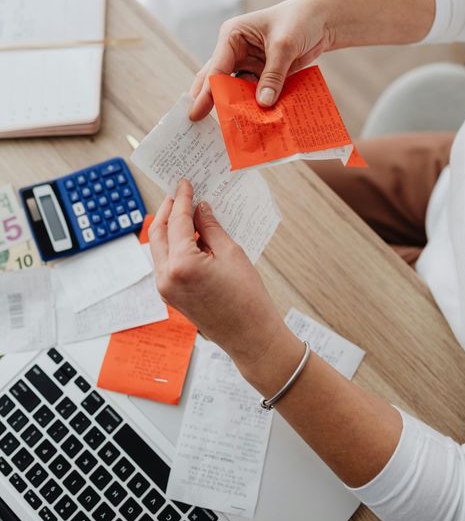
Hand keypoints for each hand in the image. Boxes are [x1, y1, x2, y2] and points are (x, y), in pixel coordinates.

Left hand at [148, 179, 290, 370]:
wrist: (251, 337)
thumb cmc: (247, 298)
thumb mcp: (231, 253)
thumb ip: (210, 228)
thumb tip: (200, 209)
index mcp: (181, 264)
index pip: (177, 221)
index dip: (182, 199)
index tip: (185, 183)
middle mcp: (165, 277)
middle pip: (158, 233)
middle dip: (168, 210)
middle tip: (179, 193)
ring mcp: (165, 289)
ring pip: (158, 248)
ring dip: (168, 228)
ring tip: (183, 211)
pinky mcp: (170, 296)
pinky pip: (165, 263)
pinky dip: (172, 246)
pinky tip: (188, 236)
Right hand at [189, 0, 331, 119]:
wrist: (322, 20)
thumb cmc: (300, 20)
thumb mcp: (284, 45)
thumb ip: (273, 75)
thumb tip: (263, 104)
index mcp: (232, 36)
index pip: (216, 68)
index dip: (206, 93)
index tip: (196, 114)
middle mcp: (235, 51)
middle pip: (218, 80)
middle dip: (211, 101)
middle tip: (197, 124)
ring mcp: (248, 64)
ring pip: (235, 90)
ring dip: (235, 106)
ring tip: (227, 129)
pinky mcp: (261, 74)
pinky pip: (253, 93)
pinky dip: (253, 106)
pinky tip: (251, 122)